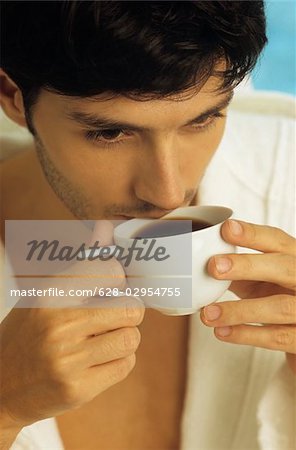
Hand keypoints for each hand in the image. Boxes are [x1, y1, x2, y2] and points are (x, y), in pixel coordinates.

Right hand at [0, 221, 144, 430]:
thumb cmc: (27, 334)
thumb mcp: (44, 293)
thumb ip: (81, 264)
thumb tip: (106, 227)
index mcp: (50, 292)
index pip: (111, 270)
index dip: (118, 280)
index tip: (112, 288)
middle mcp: (59, 322)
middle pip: (131, 306)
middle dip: (128, 311)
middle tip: (112, 316)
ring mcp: (68, 358)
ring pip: (132, 337)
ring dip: (123, 338)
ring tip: (102, 339)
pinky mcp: (77, 388)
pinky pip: (126, 365)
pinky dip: (119, 361)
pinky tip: (98, 360)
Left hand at [201, 219, 295, 373]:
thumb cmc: (277, 296)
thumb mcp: (261, 278)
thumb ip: (239, 269)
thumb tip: (198, 263)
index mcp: (294, 258)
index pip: (277, 240)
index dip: (253, 234)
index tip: (227, 229)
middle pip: (284, 267)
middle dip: (247, 265)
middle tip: (214, 266)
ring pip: (279, 307)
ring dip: (239, 310)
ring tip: (208, 313)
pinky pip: (277, 337)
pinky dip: (246, 335)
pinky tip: (222, 331)